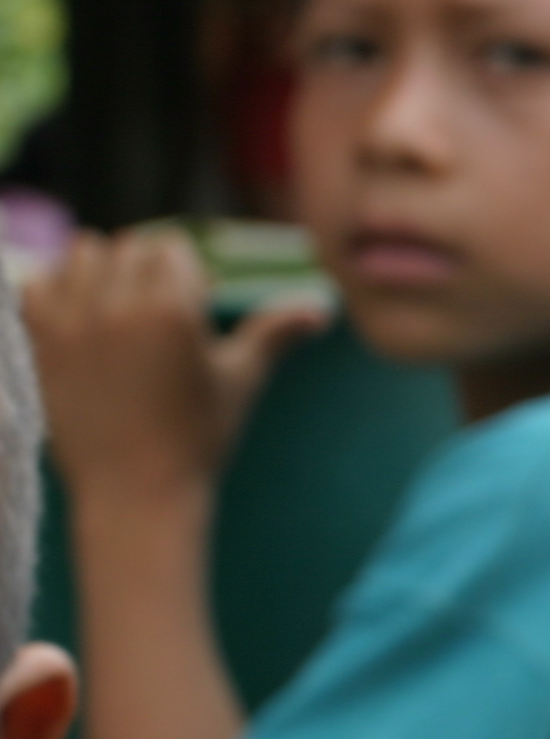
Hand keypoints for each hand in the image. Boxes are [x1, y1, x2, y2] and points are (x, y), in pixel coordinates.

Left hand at [19, 229, 326, 514]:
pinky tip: (79, 317)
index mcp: (172, 309)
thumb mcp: (241, 381)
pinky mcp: (40, 341)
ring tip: (117, 308)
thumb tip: (322, 308)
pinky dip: (56, 287)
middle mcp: (117, 305)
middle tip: (159, 315)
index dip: (189, 273)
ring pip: (81, 254)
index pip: (174, 249)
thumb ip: (275, 333)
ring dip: (101, 269)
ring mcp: (72, 321)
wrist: (135, 492)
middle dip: (147, 269)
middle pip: (128, 246)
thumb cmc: (197, 440)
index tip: (195, 308)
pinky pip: (37, 282)